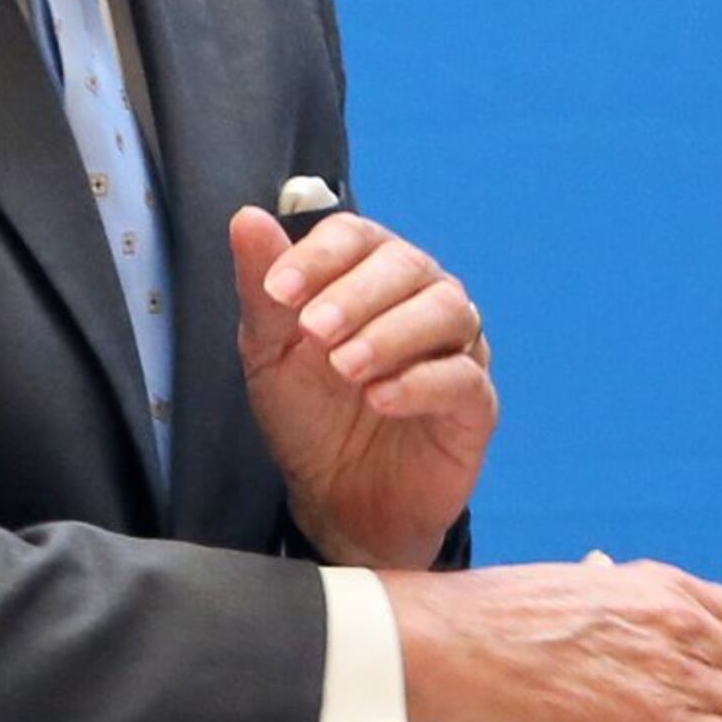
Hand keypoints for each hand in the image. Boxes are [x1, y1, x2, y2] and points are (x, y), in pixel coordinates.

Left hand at [232, 207, 491, 568]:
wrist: (337, 501)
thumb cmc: (311, 418)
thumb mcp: (270, 354)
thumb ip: (262, 289)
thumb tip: (247, 220)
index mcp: (370, 276)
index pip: (357, 236)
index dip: (319, 256)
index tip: (278, 289)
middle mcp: (420, 299)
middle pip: (406, 265)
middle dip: (356, 294)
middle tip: (315, 332)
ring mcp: (455, 348)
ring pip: (445, 310)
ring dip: (390, 333)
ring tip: (346, 367)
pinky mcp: (474, 402)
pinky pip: (463, 377)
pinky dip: (421, 382)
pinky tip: (380, 398)